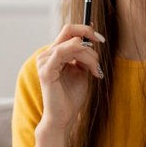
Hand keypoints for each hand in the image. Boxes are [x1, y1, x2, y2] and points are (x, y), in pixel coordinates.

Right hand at [35, 24, 104, 146]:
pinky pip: (63, 52)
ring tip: (96, 70)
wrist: (64, 117)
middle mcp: (47, 55)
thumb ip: (84, 56)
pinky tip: (90, 69)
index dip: (85, 29)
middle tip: (101, 44)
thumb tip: (91, 39)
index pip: (68, 31)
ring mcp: (44, 61)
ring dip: (90, 55)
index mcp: (54, 54)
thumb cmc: (71, 97)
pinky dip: (81, 57)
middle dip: (88, 34)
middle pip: (69, 31)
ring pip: (72, 44)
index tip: (100, 38)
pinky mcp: (46, 70)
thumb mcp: (82, 71)